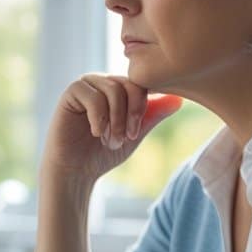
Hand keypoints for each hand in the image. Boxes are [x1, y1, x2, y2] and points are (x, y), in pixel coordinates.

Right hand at [40, 74, 182, 184]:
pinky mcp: (72, 92)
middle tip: (126, 138)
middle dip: (130, 114)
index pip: (141, 84)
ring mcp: (87, 84)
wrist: (77, 170)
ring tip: (110, 140)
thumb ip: (153, 115)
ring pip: (113, 90)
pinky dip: (99, 118)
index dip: (142, 107)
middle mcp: (104, 81)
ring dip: (115, 120)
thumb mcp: (134, 133)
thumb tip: (179, 100)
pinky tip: (96, 133)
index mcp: (120, 88)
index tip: (135, 133)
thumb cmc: (104, 152)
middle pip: (129, 84)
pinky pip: (93, 96)